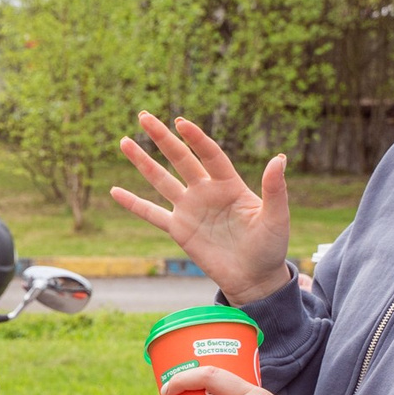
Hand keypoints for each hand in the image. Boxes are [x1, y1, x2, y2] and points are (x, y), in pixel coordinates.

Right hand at [109, 113, 292, 304]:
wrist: (254, 278)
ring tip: (124, 141)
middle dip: (162, 138)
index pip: (210, 154)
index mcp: (229, 185)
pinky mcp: (178, 230)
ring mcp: (190, 209)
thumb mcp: (276, 217)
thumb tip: (279, 158)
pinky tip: (114, 191)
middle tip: (144, 117)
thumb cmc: (270, 247)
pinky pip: (151, 214)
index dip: (196, 138)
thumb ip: (275, 189)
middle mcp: (206, 192)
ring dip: (142, 161)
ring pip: (161, 180)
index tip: (180, 122)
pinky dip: (132, 203)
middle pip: (180, 159)